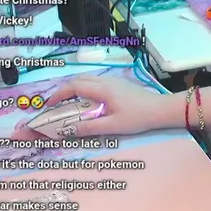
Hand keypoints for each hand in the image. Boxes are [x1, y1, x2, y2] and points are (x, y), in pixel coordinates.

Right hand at [37, 75, 179, 136]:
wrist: (161, 110)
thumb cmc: (138, 118)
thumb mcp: (112, 126)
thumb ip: (89, 128)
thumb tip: (67, 130)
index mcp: (102, 89)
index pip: (74, 86)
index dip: (59, 94)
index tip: (49, 105)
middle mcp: (106, 81)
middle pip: (79, 80)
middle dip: (64, 90)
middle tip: (56, 105)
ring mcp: (113, 81)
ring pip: (87, 79)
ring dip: (75, 89)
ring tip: (68, 104)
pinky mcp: (118, 84)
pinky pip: (96, 82)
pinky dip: (85, 89)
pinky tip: (87, 102)